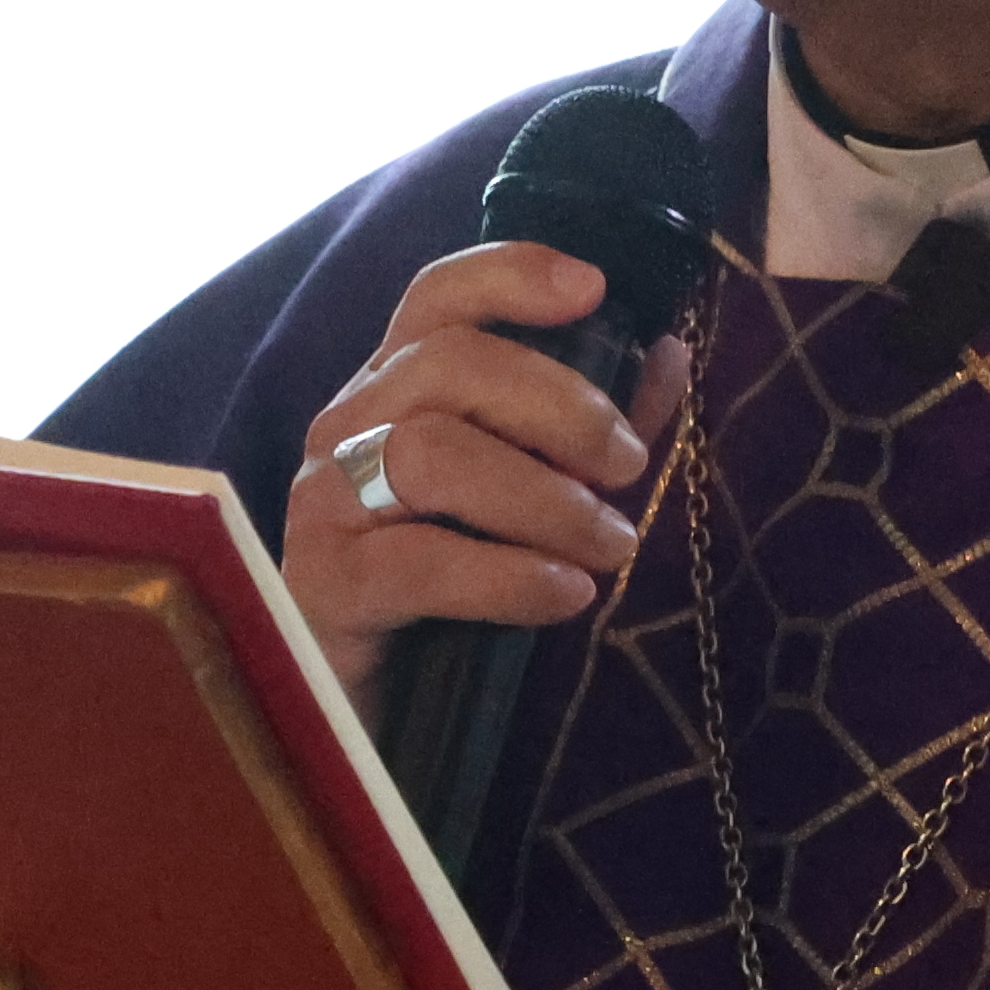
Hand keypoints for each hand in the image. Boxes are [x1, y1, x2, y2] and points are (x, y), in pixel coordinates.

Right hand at [287, 241, 690, 720]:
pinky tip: (565, 595)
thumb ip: (593, 425)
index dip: (510, 274)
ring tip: (610, 546)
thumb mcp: (536, 496)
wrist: (378, 714)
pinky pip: (419, 560)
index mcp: (396, 388)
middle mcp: (349, 425)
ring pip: (432, 454)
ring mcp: (326, 501)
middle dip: (560, 406)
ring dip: (543, 497)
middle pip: (447, 363)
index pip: (437, 296)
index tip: (593, 290)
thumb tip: (666, 350)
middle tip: (628, 469)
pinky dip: (508, 574)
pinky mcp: (323, 583)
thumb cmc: (458, 589)